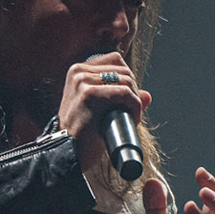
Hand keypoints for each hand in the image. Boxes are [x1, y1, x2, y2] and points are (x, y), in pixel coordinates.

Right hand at [58, 52, 148, 172]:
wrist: (67, 153)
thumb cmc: (83, 135)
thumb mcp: (100, 110)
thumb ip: (122, 98)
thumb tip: (147, 96)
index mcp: (78, 71)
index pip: (115, 60)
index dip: (128, 80)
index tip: (127, 100)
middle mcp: (78, 72)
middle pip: (123, 70)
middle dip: (134, 92)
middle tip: (132, 112)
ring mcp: (82, 81)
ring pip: (126, 81)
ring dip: (136, 101)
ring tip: (132, 118)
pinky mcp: (88, 94)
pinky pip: (125, 94)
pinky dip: (135, 107)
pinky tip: (132, 119)